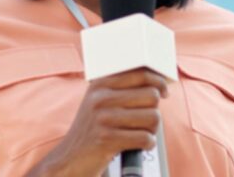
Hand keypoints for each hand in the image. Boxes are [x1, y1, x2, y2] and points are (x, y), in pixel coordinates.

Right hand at [27, 68, 169, 175]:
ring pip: (153, 117)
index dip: (159, 82)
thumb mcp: (100, 102)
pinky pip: (146, 138)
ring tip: (139, 134)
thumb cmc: (92, 130)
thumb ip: (123, 89)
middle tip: (146, 121)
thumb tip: (158, 82)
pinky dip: (147, 144)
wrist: (69, 159)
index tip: (164, 91)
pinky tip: (138, 145)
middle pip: (152, 96)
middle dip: (154, 111)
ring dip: (152, 129)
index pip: (141, 74)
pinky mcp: (107, 139)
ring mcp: (103, 118)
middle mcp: (100, 98)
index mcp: (100, 84)